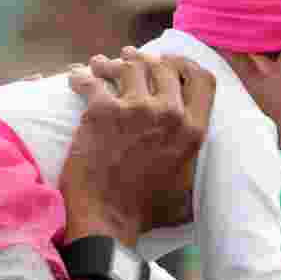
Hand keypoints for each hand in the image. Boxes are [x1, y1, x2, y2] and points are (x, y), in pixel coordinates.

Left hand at [62, 48, 214, 243]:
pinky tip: (75, 79)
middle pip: (164, 66)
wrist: (107, 219)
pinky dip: (81, 76)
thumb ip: (196, 173)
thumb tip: (205, 179)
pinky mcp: (101, 111)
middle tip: (133, 61)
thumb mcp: (187, 193)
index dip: (186, 67)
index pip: (203, 80)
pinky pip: (91, 79)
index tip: (172, 67)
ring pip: (130, 65)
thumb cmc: (146, 212)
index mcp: (193, 131)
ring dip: (115, 62)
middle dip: (148, 60)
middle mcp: (169, 114)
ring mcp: (135, 109)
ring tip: (103, 65)